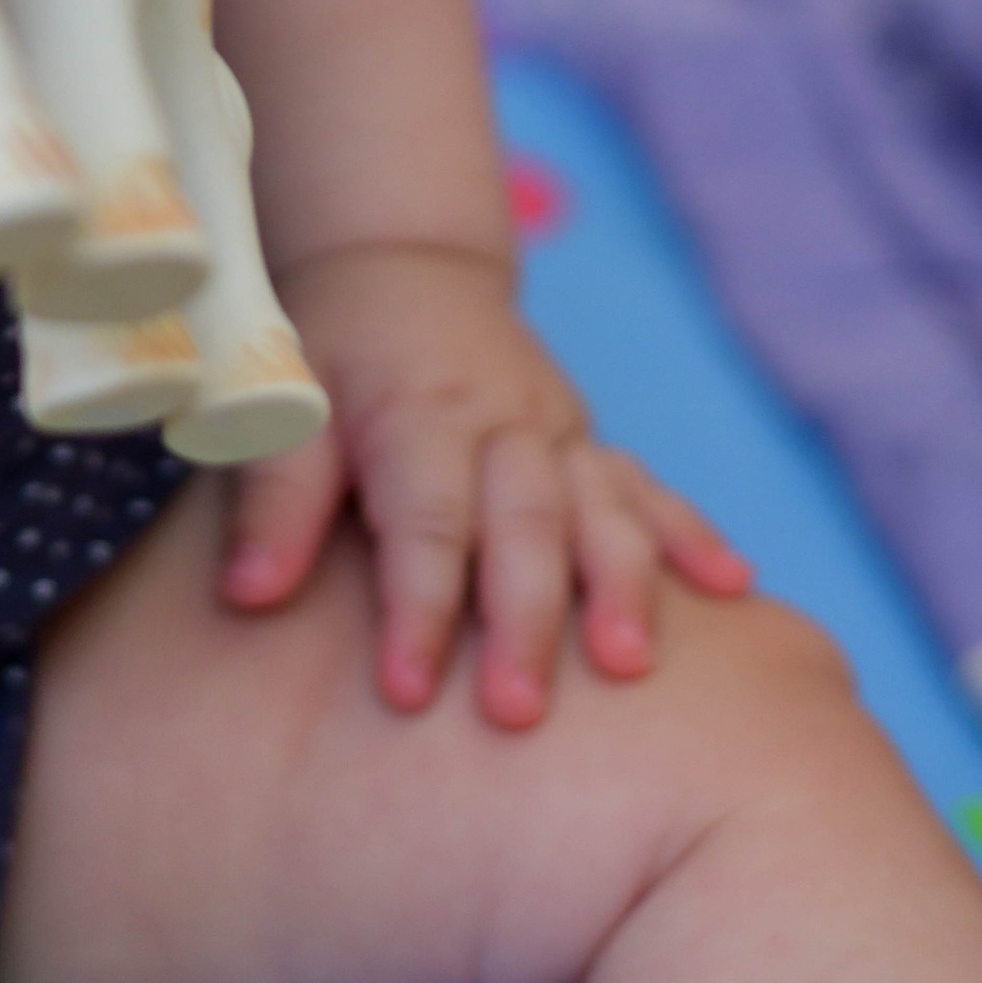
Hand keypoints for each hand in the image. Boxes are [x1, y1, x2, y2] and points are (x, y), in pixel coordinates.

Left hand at [219, 243, 749, 728]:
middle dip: (525, 617)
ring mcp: (553, 430)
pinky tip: (734, 588)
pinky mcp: (586, 441)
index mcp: (414, 412)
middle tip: (519, 712)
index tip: (408, 693)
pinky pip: (647, 485)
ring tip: (632, 664)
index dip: (416, 605)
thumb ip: (271, 496)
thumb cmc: (327, 355)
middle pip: (522, 522)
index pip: (423, 518)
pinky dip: (691, 532)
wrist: (402, 270)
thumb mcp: (281, 400)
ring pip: (601, 504)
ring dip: (622, 583)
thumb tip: (247, 595)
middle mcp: (496, 421)